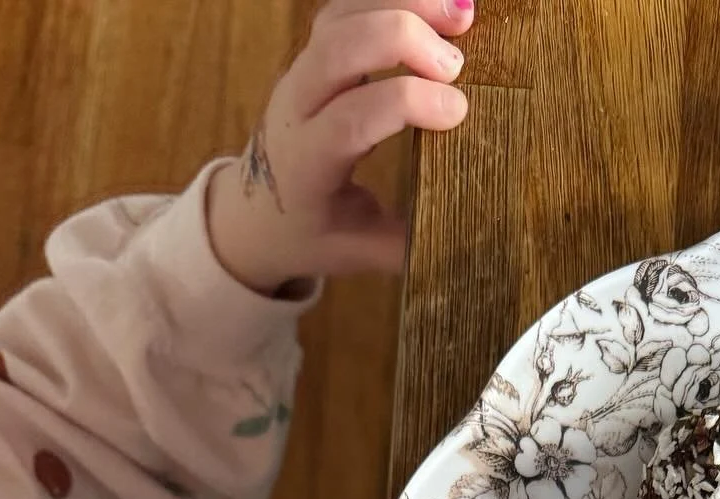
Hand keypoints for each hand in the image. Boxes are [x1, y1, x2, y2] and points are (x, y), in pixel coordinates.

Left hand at [207, 0, 473, 291]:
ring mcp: (302, 69)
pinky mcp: (316, 49)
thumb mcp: (355, 252)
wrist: (254, 211)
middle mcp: (296, 106)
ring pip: (344, 14)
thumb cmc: (309, 233)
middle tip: (458, 62)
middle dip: (403, 39)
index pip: (351, 117)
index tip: (458, 112)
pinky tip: (438, 6)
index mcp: (305, 163)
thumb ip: (405, 244)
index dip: (407, 104)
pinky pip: (350, 5)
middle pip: (340, 46)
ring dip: (405, 3)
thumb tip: (465, 234)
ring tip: (463, 12)